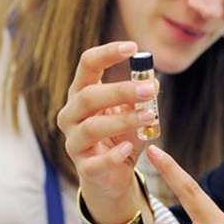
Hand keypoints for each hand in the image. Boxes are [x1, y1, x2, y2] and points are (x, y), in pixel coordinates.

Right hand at [57, 41, 158, 215]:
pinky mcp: (83, 167)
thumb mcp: (133, 112)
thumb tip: (153, 83)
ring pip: (92, 128)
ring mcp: (74, 142)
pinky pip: (95, 161)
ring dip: (122, 120)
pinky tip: (128, 148)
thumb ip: (140, 98)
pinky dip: (113, 155)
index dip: (107, 53)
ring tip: (148, 116)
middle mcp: (71, 114)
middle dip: (120, 91)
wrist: (111, 176)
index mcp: (81, 93)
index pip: (87, 65)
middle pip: (89, 96)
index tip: (132, 48)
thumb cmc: (120, 136)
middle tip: (150, 89)